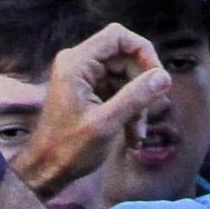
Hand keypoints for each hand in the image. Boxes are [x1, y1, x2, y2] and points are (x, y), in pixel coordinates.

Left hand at [16, 22, 172, 195]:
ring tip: (138, 134)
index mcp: (76, 63)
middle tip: (149, 112)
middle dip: (141, 86)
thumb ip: (135, 97)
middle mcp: (78, 63)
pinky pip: (117, 90)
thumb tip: (164, 77)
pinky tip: (132, 136)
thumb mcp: (106, 124)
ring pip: (124, 77)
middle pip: (124, 58)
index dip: (143, 50)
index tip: (157, 77)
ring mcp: (83, 77)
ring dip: (136, 104)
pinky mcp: (88, 92)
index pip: (117, 36)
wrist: (45, 172)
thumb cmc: (69, 149)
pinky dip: (128, 110)